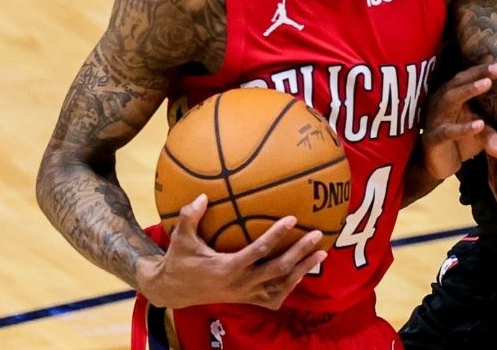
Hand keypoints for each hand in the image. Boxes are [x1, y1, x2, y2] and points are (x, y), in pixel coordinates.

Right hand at [137, 194, 327, 309]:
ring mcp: (247, 294)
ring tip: (321, 253)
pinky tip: (303, 270)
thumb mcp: (181, 239)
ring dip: (302, 270)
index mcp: (227, 267)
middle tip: (317, 235)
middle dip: (300, 253)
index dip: (277, 236)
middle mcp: (241, 283)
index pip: (258, 251)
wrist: (175, 290)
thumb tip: (203, 195)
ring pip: (282, 285)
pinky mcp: (248, 300)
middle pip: (278, 269)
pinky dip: (291, 284)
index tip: (292, 219)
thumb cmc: (180, 260)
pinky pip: (274, 296)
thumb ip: (190, 216)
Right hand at [421, 62, 496, 179]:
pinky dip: (463, 128)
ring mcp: (436, 118)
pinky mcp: (433, 138)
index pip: (468, 77)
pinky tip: (479, 124)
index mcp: (453, 96)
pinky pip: (448, 131)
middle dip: (478, 73)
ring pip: (450, 99)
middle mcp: (442, 102)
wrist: (436, 166)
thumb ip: (493, 136)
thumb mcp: (480, 135)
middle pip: (458, 82)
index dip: (483, 69)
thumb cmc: (458, 142)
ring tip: (486, 84)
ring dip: (468, 90)